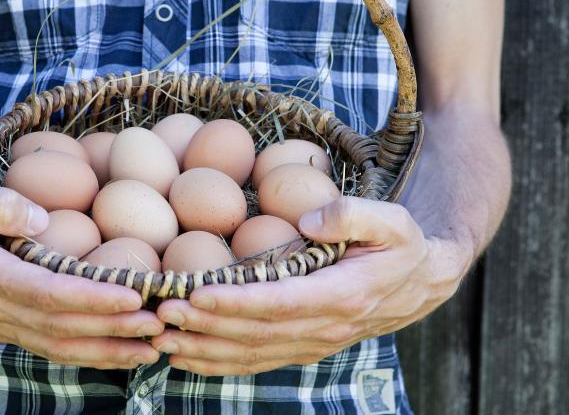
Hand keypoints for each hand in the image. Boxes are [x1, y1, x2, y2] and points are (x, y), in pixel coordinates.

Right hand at [0, 176, 163, 368]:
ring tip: (150, 350)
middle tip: (159, 326)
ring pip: (56, 346)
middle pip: (60, 327)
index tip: (133, 297)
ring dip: (106, 351)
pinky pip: (47, 346)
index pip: (47, 294)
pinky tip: (116, 352)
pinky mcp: (2, 325)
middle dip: (112, 330)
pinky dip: (85, 352)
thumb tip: (44, 220)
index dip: (92, 298)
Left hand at [151, 196, 471, 375]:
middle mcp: (323, 327)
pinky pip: (256, 361)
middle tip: (160, 314)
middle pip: (255, 332)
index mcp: (341, 294)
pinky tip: (185, 359)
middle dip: (203, 326)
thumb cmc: (400, 244)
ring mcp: (312, 343)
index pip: (279, 302)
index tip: (194, 294)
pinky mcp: (302, 348)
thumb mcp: (392, 220)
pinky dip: (218, 363)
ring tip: (160, 339)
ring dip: (202, 349)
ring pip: (250, 353)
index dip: (235, 302)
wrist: (420, 283)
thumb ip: (353, 215)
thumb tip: (309, 218)